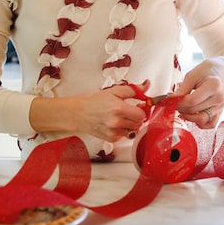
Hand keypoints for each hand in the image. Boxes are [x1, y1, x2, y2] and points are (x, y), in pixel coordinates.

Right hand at [29, 81, 148, 142]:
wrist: (78, 113)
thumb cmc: (94, 101)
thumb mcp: (114, 91)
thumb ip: (133, 90)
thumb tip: (146, 85)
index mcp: (119, 108)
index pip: (141, 114)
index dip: (142, 109)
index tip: (139, 106)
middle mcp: (116, 122)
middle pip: (139, 123)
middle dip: (137, 116)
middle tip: (130, 110)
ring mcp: (113, 132)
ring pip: (133, 130)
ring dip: (130, 124)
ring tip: (120, 117)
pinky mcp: (111, 139)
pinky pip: (124, 136)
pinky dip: (123, 130)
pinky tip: (115, 123)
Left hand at [173, 57, 223, 128]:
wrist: (222, 71)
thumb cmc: (207, 71)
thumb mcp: (193, 75)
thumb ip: (182, 89)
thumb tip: (171, 100)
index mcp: (213, 85)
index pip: (192, 101)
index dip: (178, 103)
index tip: (171, 100)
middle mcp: (219, 98)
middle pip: (194, 110)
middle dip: (181, 108)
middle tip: (175, 103)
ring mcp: (221, 106)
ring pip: (201, 120)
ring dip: (188, 117)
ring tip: (183, 108)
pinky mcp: (220, 112)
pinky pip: (210, 124)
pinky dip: (200, 123)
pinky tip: (194, 115)